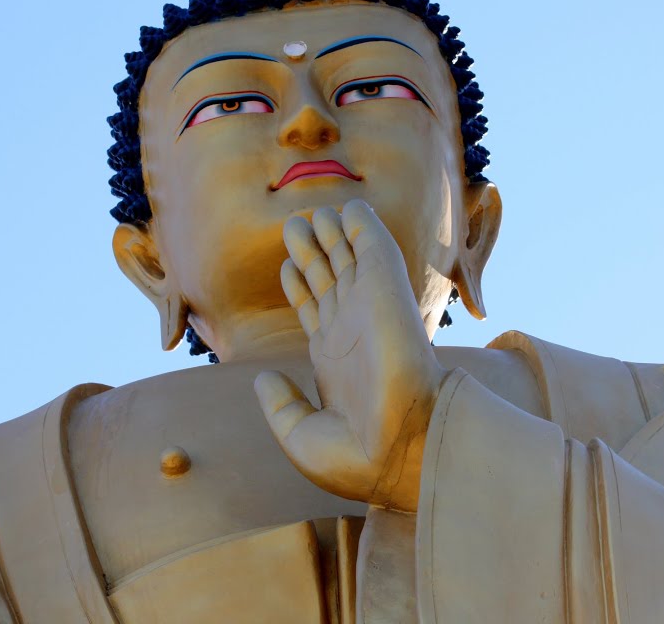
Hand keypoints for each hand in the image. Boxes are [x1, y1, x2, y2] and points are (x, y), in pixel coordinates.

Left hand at [254, 199, 449, 511]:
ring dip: (329, 232)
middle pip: (326, 276)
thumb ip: (279, 406)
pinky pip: (373, 245)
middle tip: (293, 226)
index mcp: (333, 358)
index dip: (300, 285)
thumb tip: (263, 378)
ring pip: (345, 256)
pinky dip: (361, 223)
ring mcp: (367, 305)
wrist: (401, 447)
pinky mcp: (386, 288)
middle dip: (310, 251)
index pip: (314, 310)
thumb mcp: (300, 436)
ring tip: (308, 211)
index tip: (288, 265)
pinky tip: (348, 207)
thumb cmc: (357, 457)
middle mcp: (350, 327)